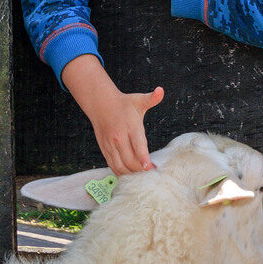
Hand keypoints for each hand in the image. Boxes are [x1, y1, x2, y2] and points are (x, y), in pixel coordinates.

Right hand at [61, 55, 165, 174]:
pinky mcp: (104, 149)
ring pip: (120, 166)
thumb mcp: (139, 100)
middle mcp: (119, 138)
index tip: (150, 167)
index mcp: (131, 127)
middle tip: (150, 171)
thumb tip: (161, 90)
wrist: (101, 103)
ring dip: (131, 173)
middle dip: (141, 169)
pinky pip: (112, 165)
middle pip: (130, 160)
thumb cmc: (124, 103)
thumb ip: (152, 98)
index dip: (144, 158)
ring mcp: (110, 145)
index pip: (138, 146)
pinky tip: (129, 173)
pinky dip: (121, 172)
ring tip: (141, 173)